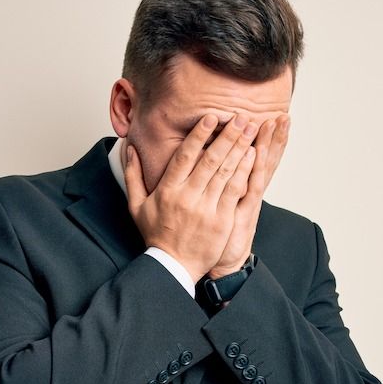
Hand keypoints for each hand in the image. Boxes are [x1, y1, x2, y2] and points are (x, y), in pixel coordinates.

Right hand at [124, 113, 258, 282]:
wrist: (173, 266)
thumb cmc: (156, 235)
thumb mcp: (136, 205)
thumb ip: (133, 175)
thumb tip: (129, 149)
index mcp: (167, 190)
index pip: (184, 156)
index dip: (199, 135)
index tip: (211, 117)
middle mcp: (187, 197)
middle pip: (210, 160)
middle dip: (227, 136)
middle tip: (241, 117)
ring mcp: (206, 209)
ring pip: (225, 172)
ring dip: (240, 148)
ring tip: (251, 129)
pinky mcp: (221, 220)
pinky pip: (234, 191)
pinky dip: (244, 171)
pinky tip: (253, 156)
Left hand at [207, 114, 289, 278]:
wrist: (221, 262)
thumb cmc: (213, 233)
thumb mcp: (214, 205)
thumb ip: (208, 183)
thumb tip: (197, 163)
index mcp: (241, 185)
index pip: (253, 156)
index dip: (262, 138)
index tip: (268, 115)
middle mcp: (249, 190)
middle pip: (265, 158)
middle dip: (272, 136)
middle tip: (282, 113)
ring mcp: (250, 199)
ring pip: (262, 167)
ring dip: (270, 144)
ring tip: (279, 122)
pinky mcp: (246, 211)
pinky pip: (252, 186)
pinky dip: (255, 169)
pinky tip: (258, 151)